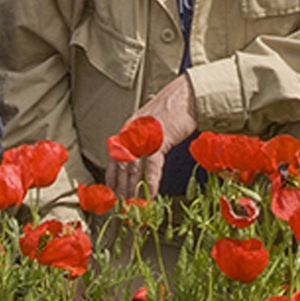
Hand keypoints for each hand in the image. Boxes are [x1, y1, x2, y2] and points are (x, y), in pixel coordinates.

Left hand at [106, 75, 197, 198]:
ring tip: (134, 204)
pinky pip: (152, 166)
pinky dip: (152, 182)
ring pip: (134, 168)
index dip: (112, 175)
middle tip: (122, 204)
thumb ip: (145, 138)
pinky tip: (151, 194)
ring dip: (134, 188)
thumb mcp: (153, 124)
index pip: (116, 156)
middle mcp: (133, 132)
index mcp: (130, 129)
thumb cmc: (175, 108)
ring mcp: (144, 136)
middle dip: (122, 187)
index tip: (111, 190)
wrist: (188, 96)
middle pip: (123, 165)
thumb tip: (144, 155)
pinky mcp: (159, 140)